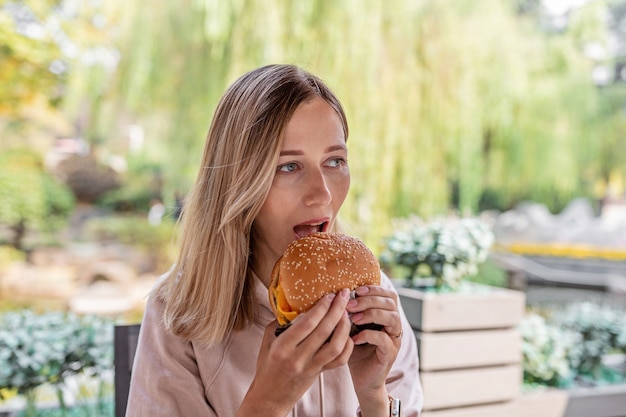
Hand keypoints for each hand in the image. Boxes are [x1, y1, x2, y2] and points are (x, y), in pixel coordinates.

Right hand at [237, 289, 353, 415]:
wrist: (269, 397)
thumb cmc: (267, 367)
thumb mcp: (267, 342)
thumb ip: (281, 323)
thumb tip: (295, 304)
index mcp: (282, 348)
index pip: (307, 324)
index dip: (321, 307)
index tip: (329, 295)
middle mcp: (298, 358)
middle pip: (324, 331)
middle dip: (337, 310)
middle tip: (343, 296)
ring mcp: (311, 367)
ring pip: (336, 346)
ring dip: (344, 327)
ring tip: (346, 313)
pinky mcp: (320, 373)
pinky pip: (339, 360)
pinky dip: (347, 346)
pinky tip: (347, 333)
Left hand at [346, 286, 402, 409]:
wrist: (361, 378)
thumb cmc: (355, 349)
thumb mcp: (351, 326)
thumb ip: (349, 311)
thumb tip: (337, 293)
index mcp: (386, 315)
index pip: (389, 294)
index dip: (375, 289)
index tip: (357, 290)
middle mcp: (394, 325)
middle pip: (391, 303)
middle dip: (369, 300)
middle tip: (350, 305)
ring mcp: (394, 339)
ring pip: (392, 318)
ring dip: (372, 314)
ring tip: (354, 319)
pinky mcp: (390, 353)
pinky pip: (384, 339)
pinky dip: (368, 335)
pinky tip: (354, 338)